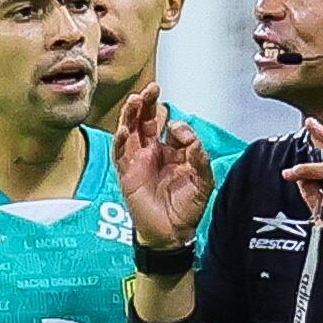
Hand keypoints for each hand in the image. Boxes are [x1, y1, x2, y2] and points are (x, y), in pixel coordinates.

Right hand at [113, 89, 216, 253]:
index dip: (178, 126)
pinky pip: (120, 154)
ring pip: (131, 131)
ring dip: (131, 115)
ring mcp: (138, 161)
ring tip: (135, 100)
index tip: (182, 133)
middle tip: (151, 88)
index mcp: (173, 151)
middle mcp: (154, 152)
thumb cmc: (186, 209)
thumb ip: (201, 161)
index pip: (172, 127)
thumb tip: (195, 142)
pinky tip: (123, 130)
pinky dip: (120, 141)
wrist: (171, 234)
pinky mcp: (127, 174)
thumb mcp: (203, 184)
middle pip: (147, 120)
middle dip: (148, 103)